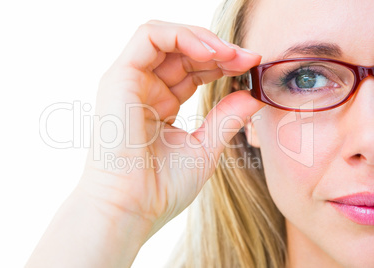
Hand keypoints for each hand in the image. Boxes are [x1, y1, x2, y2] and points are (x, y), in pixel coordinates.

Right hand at [26, 21, 263, 267]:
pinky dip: (181, 36)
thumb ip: (227, 118)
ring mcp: (129, 81)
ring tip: (232, 54)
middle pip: (182, 51)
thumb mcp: (204, 147)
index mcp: (160, 105)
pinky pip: (149, 37)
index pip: (192, 70)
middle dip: (219, 50)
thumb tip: (254, 95)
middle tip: (249, 58)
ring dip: (202, 39)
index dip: (223, 64)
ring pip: (165, 37)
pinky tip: (211, 53)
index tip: (252, 67)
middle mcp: (143, 89)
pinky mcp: (119, 77)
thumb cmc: (161, 188)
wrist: (129, 209)